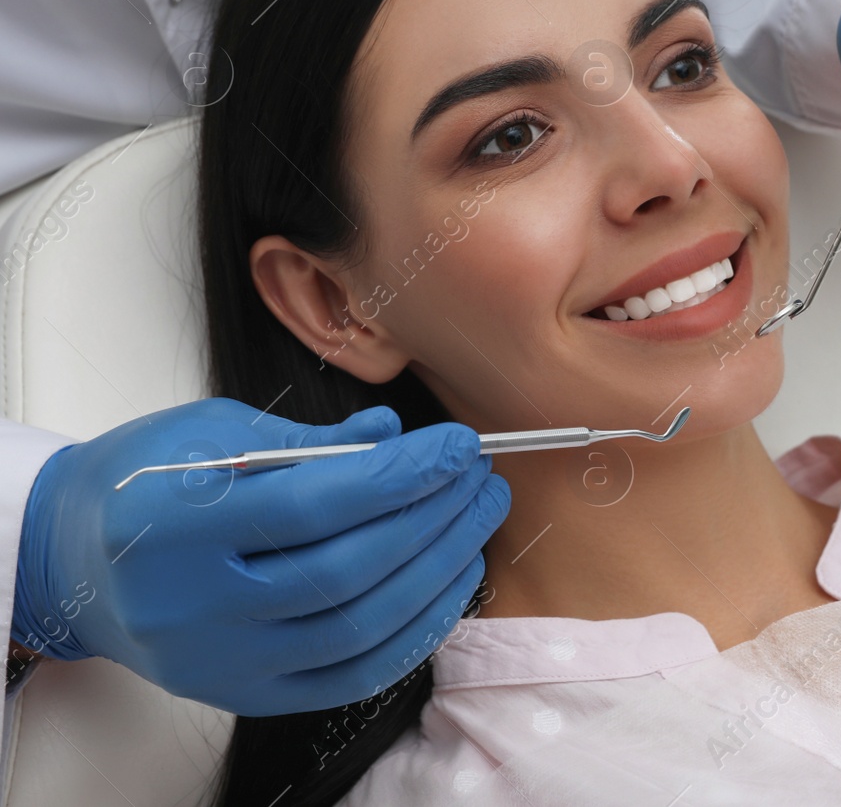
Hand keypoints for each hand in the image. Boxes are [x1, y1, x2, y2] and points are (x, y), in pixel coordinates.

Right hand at [11, 398, 509, 715]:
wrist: (74, 560)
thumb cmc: (145, 483)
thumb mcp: (211, 432)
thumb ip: (309, 441)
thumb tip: (397, 437)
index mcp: (172, 523)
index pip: (312, 504)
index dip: (400, 475)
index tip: (456, 445)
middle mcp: (192, 604)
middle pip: (345, 569)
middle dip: (433, 518)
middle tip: (479, 477)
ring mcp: (219, 660)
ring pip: (357, 627)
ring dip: (439, 572)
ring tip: (478, 520)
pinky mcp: (243, 694)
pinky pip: (350, 675)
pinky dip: (414, 631)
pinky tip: (451, 582)